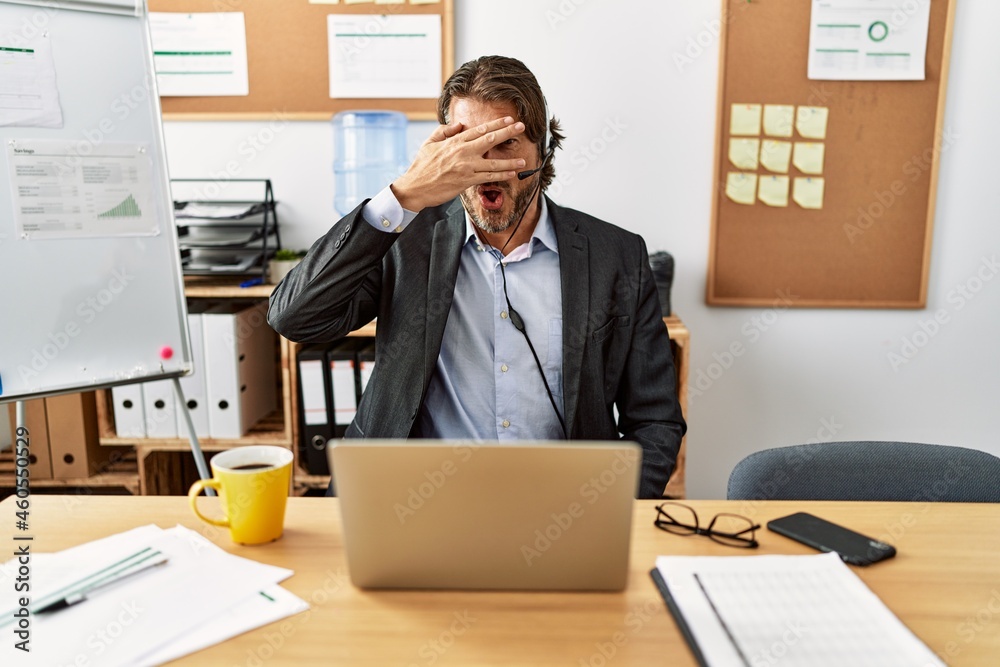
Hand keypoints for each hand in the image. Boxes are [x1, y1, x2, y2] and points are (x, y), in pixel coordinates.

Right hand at [390, 117, 526, 211]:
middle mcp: (463, 152)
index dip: (496, 123)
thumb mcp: (429, 143)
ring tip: (523, 159)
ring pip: (493, 162)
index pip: (479, 129)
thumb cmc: (421, 166)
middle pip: (490, 139)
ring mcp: (466, 167)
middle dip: (507, 132)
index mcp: (455, 141)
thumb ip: (444, 131)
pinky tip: (511, 174)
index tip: (508, 119)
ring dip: (510, 160)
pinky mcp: (467, 181)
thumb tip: (458, 125)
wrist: (415, 187)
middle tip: (521, 126)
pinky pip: (488, 177)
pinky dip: (501, 175)